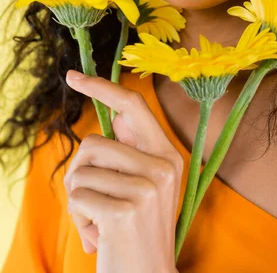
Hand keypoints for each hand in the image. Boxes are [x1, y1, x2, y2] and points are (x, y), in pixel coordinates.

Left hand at [64, 70, 183, 272]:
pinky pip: (79, 197)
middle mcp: (163, 166)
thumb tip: (115, 113)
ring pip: (82, 171)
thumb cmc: (135, 229)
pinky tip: (99, 236)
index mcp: (168, 154)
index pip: (133, 106)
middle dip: (79, 171)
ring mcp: (148, 188)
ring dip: (79, 200)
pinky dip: (79, 219)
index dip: (101, 87)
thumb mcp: (143, 185)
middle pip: (95, 142)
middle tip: (89, 198)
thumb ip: (130, 150)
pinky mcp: (126, 211)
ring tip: (99, 221)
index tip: (73, 76)